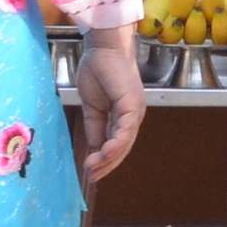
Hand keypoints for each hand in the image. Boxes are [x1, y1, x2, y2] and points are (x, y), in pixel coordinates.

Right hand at [74, 24, 144, 183]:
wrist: (102, 49)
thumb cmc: (98, 72)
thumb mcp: (92, 107)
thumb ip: (95, 127)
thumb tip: (94, 149)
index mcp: (124, 116)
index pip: (117, 144)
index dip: (105, 160)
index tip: (91, 173)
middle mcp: (134, 115)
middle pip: (124, 147)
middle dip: (108, 164)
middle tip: (92, 178)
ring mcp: (135, 110)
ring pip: (125, 141)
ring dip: (110, 157)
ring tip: (93, 169)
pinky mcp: (132, 103)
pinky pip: (125, 128)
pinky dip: (116, 142)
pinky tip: (104, 153)